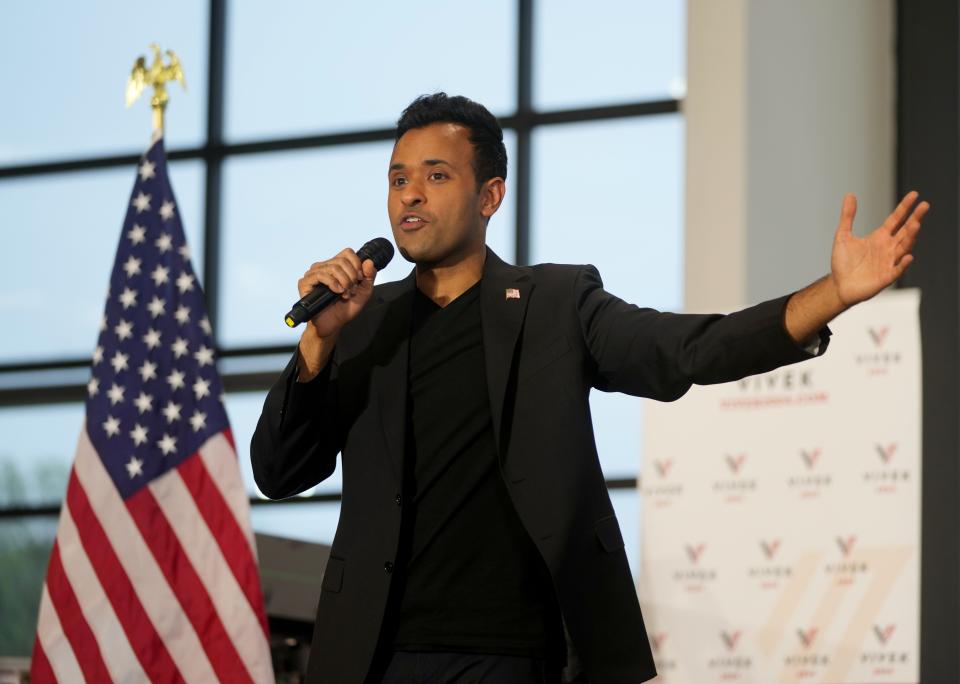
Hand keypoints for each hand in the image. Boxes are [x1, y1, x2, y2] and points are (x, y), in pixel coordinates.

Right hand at [297, 248, 377, 338]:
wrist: (334, 325)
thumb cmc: (346, 309)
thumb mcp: (364, 292)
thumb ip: (369, 276)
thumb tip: (368, 261)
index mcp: (336, 266)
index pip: (347, 253)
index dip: (356, 265)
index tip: (359, 279)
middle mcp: (324, 267)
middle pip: (342, 260)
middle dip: (351, 277)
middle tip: (351, 290)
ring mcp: (313, 274)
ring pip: (333, 267)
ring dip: (344, 282)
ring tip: (344, 294)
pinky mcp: (305, 282)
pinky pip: (320, 274)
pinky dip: (332, 283)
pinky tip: (337, 291)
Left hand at [831, 191, 928, 305]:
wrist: (838, 285)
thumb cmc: (842, 262)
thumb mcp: (843, 236)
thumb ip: (848, 216)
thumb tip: (850, 194)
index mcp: (880, 237)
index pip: (896, 219)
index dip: (905, 207)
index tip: (915, 194)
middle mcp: (888, 248)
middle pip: (905, 231)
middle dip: (915, 218)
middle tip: (925, 205)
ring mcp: (889, 262)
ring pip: (904, 248)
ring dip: (911, 237)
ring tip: (916, 224)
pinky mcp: (886, 277)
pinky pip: (897, 269)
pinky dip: (903, 264)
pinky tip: (908, 256)